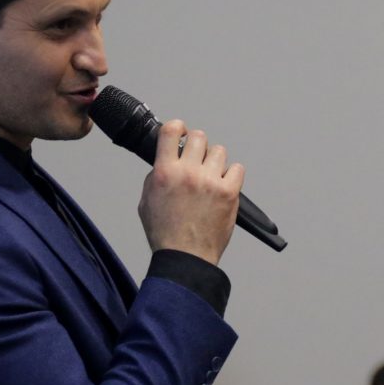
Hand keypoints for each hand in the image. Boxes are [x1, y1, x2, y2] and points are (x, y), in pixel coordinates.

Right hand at [137, 119, 244, 264]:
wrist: (185, 257)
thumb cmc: (165, 234)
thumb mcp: (146, 201)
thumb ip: (156, 176)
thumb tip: (167, 161)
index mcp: (165, 172)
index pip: (171, 130)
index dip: (177, 127)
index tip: (180, 132)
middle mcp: (188, 172)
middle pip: (198, 136)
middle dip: (196, 146)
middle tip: (196, 159)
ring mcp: (210, 181)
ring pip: (219, 151)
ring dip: (214, 161)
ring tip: (210, 176)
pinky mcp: (229, 193)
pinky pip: (237, 169)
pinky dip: (231, 175)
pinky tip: (223, 186)